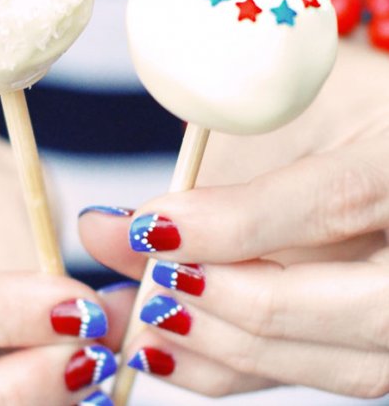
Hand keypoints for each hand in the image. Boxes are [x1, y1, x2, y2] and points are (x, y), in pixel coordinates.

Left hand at [80, 39, 388, 398]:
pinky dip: (236, 370)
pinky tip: (168, 347)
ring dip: (223, 351)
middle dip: (234, 303)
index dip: (233, 225)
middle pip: (355, 309)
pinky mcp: (374, 331)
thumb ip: (207, 176)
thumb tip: (118, 230)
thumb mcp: (269, 120)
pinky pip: (316, 369)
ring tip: (139, 321)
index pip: (335, 202)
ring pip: (342, 363)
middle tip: (146, 281)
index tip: (145, 227)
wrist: (363, 131)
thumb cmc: (315, 111)